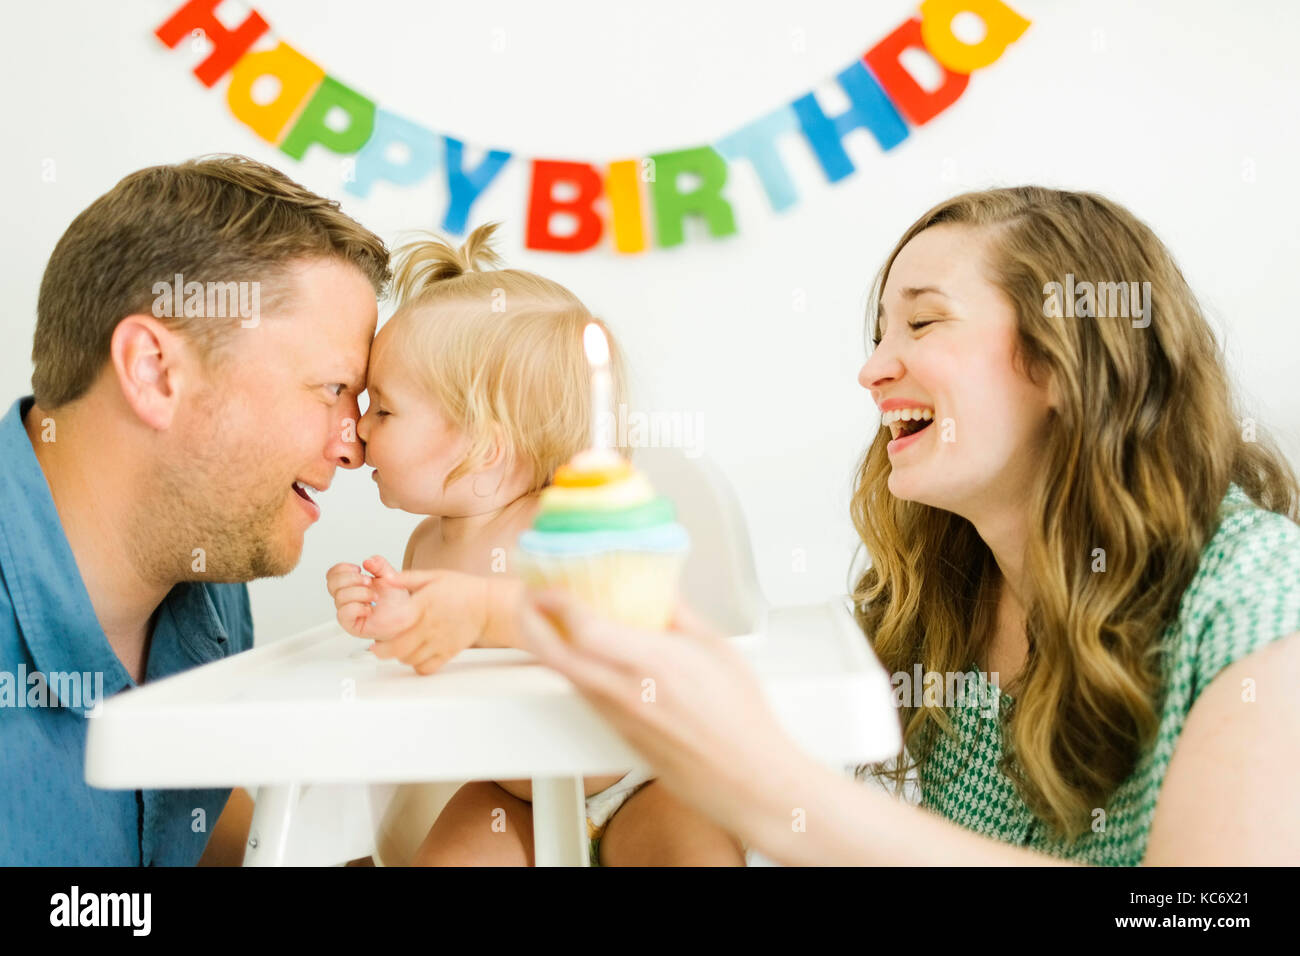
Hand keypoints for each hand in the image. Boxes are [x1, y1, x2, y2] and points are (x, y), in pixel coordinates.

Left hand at [325, 556, 488, 673]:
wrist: (489, 605)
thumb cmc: (462, 590)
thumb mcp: (433, 576)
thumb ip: (406, 579)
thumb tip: (383, 579)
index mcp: (423, 605)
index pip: (394, 622)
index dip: (377, 628)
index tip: (370, 628)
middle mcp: (430, 626)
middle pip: (397, 648)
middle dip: (381, 650)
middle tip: (377, 645)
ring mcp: (439, 642)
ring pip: (409, 659)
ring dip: (398, 656)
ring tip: (398, 646)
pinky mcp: (447, 653)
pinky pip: (426, 668)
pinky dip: (416, 665)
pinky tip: (415, 655)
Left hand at [519, 590, 806, 840]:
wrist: (747, 777)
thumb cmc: (742, 719)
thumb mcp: (717, 648)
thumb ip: (680, 614)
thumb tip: (659, 588)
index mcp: (653, 664)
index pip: (584, 628)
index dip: (557, 602)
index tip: (550, 585)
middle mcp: (627, 693)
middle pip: (554, 656)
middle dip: (530, 623)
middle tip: (529, 600)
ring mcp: (619, 718)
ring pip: (565, 677)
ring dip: (548, 647)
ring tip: (551, 621)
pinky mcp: (618, 735)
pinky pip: (584, 695)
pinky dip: (573, 670)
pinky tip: (583, 656)